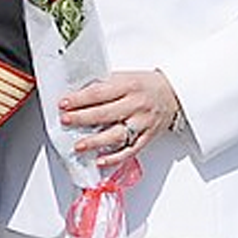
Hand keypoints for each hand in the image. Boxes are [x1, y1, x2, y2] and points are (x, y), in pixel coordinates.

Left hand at [60, 69, 179, 169]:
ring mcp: (143, 123)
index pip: (100, 93)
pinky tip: (100, 160)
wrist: (173, 93)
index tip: (64, 103)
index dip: (80, 99)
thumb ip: (103, 85)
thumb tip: (75, 93)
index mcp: (129, 86)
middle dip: (82, 118)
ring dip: (96, 142)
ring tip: (78, 146)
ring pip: (117, 135)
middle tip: (65, 121)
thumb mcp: (125, 77)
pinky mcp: (148, 137)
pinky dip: (115, 157)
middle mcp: (137, 105)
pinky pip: (131, 150)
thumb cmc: (145, 85)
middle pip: (105, 114)